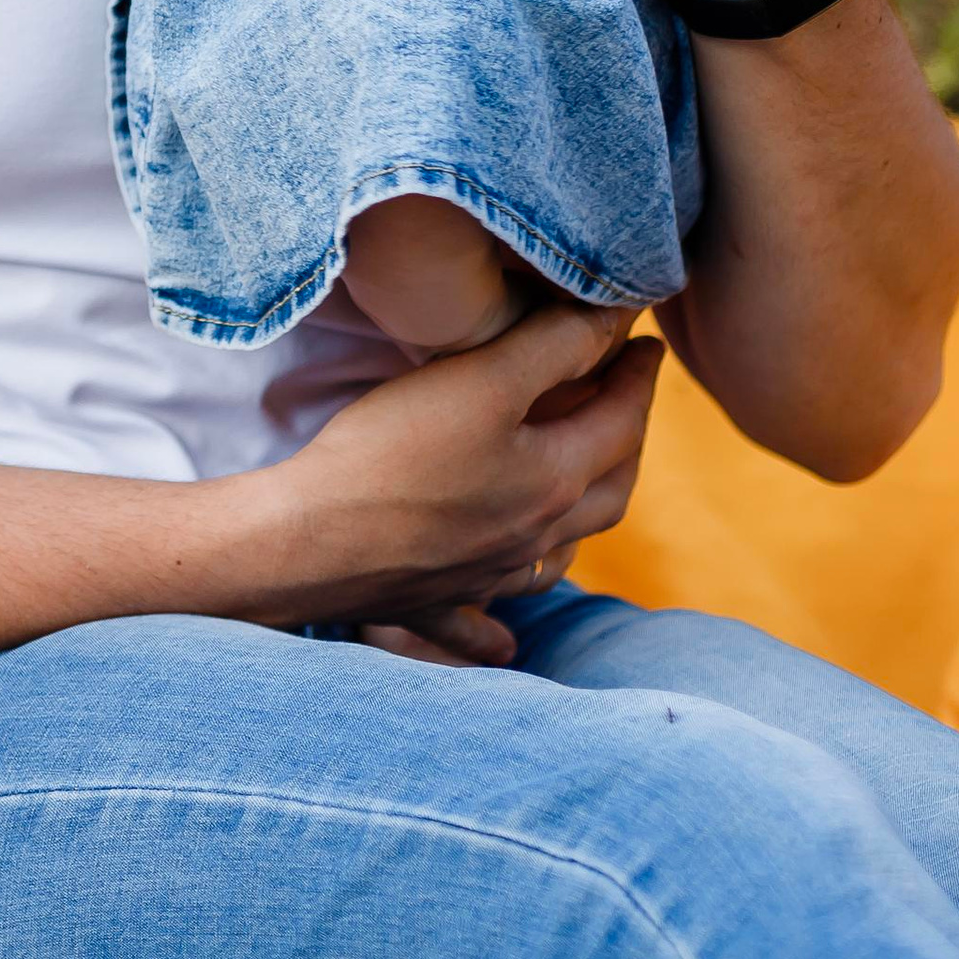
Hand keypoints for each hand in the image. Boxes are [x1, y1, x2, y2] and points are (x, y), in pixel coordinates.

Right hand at [231, 301, 661, 636]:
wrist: (310, 543)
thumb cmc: (394, 454)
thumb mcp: (480, 380)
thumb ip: (553, 347)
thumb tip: (615, 322)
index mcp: (555, 483)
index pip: (622, 421)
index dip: (639, 376)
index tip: (648, 343)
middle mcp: (534, 537)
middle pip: (609, 492)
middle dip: (626, 440)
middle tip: (626, 398)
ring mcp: (488, 575)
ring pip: (559, 554)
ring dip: (584, 518)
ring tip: (580, 488)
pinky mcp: (438, 597)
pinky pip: (487, 613)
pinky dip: (505, 618)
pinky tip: (503, 636)